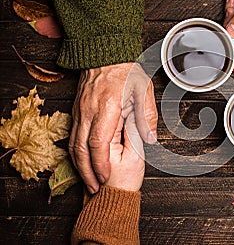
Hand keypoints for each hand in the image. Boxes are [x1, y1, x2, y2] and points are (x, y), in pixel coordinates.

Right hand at [69, 62, 157, 193]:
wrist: (104, 55)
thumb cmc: (126, 72)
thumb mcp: (144, 90)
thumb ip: (148, 115)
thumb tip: (150, 139)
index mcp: (107, 106)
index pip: (98, 141)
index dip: (101, 163)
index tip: (106, 177)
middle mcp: (89, 111)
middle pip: (81, 148)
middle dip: (86, 172)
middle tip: (95, 189)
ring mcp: (80, 111)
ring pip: (73, 144)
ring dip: (79, 166)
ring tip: (88, 182)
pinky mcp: (77, 111)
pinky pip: (71, 136)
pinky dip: (75, 154)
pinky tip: (82, 164)